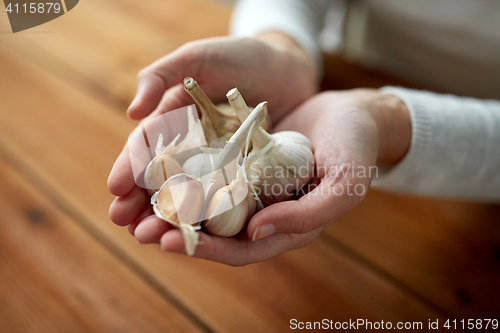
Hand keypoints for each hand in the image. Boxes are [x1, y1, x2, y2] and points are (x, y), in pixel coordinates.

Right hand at [108, 34, 317, 229]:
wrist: (286, 68)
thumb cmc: (239, 56)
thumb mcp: (195, 58)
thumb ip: (160, 77)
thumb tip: (132, 113)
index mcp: (172, 121)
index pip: (144, 149)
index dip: (128, 168)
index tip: (115, 189)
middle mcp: (190, 147)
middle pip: (161, 179)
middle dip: (141, 203)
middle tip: (127, 225)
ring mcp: (215, 163)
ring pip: (187, 195)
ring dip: (168, 217)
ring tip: (152, 236)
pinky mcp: (241, 174)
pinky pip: (222, 197)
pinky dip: (207, 215)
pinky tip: (195, 232)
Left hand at [127, 90, 410, 265]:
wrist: (355, 114)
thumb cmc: (355, 151)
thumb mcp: (342, 185)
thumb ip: (306, 215)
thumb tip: (256, 233)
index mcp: (285, 227)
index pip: (240, 249)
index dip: (206, 250)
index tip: (170, 242)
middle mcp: (263, 211)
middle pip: (214, 231)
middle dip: (177, 232)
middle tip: (139, 229)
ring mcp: (251, 185)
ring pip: (206, 202)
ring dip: (173, 205)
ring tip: (136, 204)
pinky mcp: (243, 159)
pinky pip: (210, 168)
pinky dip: (186, 171)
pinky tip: (160, 166)